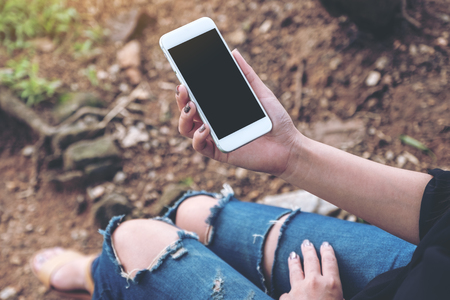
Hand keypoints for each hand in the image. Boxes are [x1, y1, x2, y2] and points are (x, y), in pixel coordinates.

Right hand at [176, 49, 299, 175]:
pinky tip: (206, 127)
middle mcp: (214, 122)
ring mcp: (215, 138)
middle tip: (183, 87)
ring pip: (187, 128)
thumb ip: (246, 74)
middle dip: (181, 99)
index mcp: (220, 108)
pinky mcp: (219, 152)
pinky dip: (198, 137)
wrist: (289, 146)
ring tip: (192, 106)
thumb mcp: (261, 92)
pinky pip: (200, 146)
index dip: (186, 87)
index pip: (197, 96)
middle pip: (187, 110)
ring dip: (184, 117)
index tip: (182, 75)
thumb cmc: (276, 120)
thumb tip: (233, 52)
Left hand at [280, 240, 342, 299]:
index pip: (330, 262)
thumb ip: (338, 297)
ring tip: (293, 254)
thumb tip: (340, 298)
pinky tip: (287, 291)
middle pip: (310, 261)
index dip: (328, 252)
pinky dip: (288, 292)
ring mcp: (298, 289)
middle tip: (306, 242)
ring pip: (295, 271)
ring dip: (294, 262)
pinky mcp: (287, 298)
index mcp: (331, 285)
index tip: (325, 244)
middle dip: (308, 250)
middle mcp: (314, 283)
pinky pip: (287, 293)